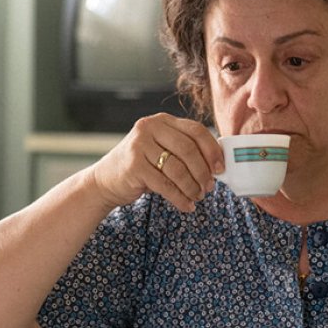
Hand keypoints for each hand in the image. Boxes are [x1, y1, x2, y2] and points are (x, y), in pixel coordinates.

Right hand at [89, 113, 223, 212]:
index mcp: (162, 121)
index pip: (196, 130)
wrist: (106, 180)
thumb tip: (217, 165)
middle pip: (188, 149)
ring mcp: (139, 146)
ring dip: (192, 187)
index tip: (220, 168)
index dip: (212, 150)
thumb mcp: (162, 151)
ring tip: (197, 197)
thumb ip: (185, 152)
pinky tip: (186, 206)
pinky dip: (180, 198)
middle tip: (209, 187)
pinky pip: (165, 185)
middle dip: (203, 171)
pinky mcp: (133, 166)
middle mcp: (149, 128)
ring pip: (177, 168)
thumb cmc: (141, 167)